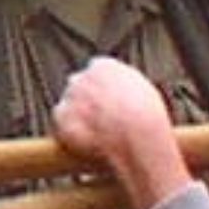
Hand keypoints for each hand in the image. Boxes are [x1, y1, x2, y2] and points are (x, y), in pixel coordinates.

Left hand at [54, 57, 190, 208]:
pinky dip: (69, 133)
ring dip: (78, 117)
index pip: (96, 71)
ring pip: (69, 106)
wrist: (136, 134)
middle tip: (103, 119)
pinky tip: (87, 142)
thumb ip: (127, 86)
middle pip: (79, 86)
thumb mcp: (145, 89)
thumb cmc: (147, 115)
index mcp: (104, 65)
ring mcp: (70, 97)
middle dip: (87, 100)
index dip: (103, 89)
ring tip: (98, 135)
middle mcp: (82, 77)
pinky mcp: (61, 118)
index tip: (110, 102)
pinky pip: (61, 125)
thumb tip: (130, 95)